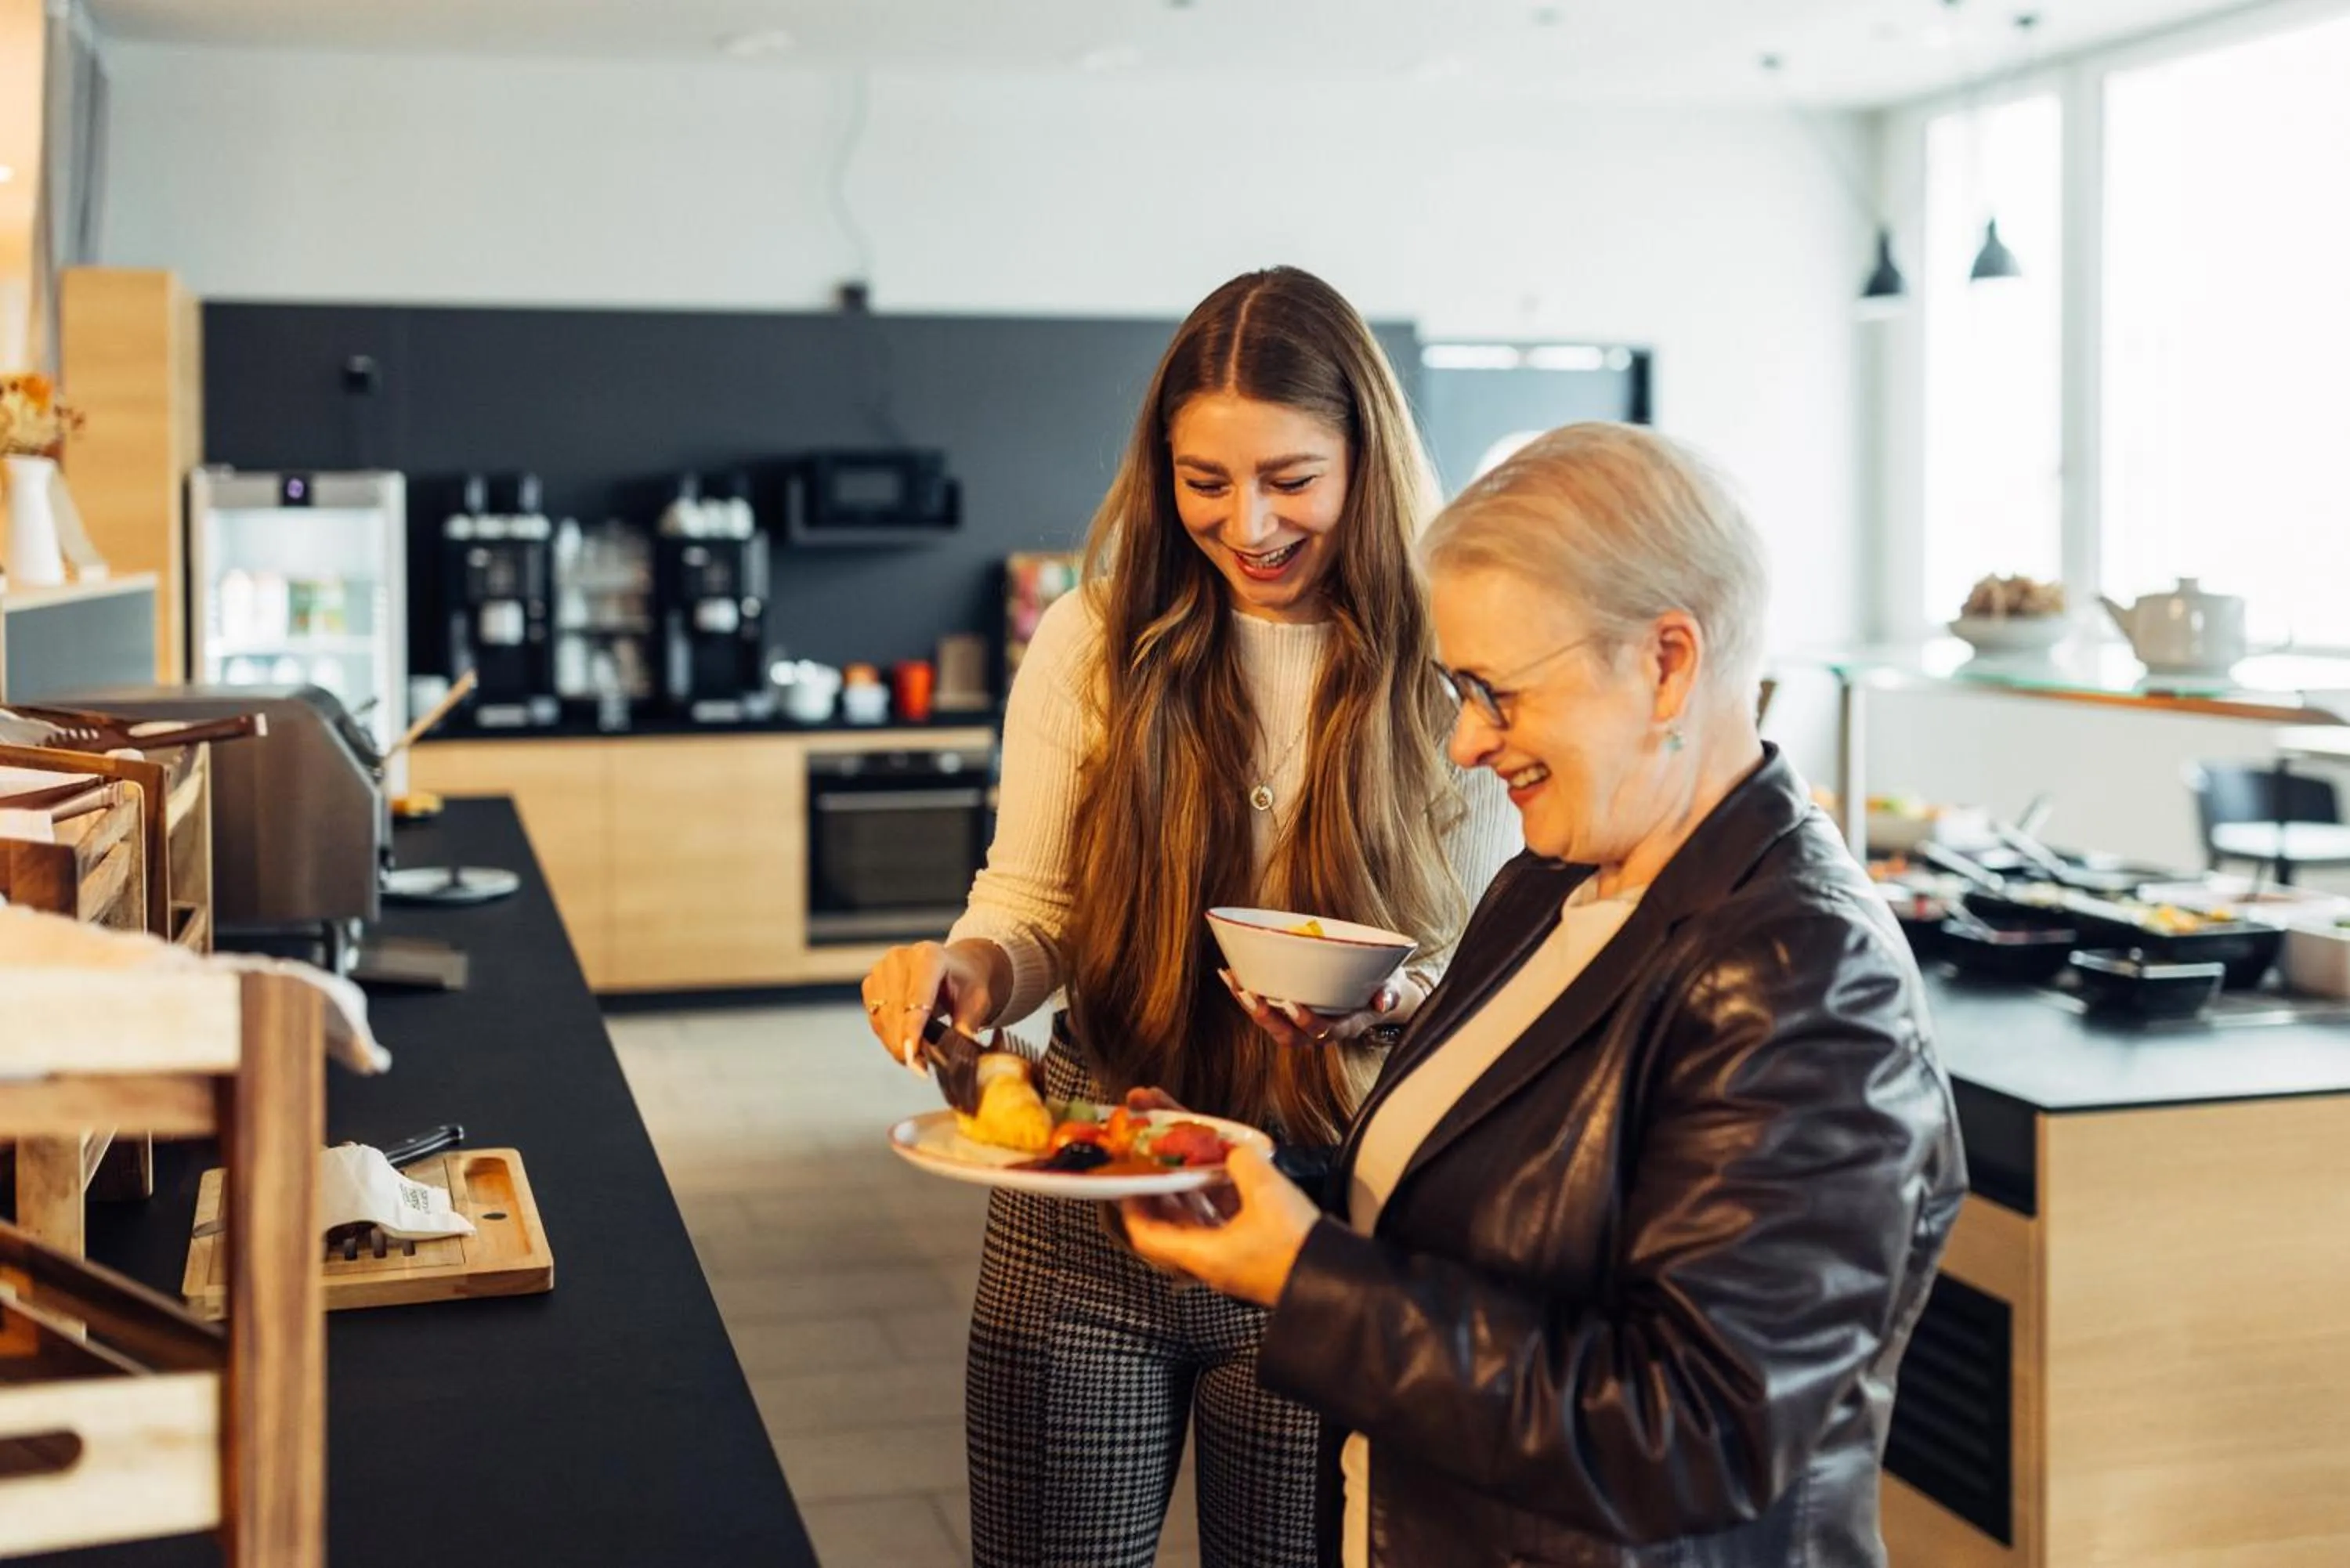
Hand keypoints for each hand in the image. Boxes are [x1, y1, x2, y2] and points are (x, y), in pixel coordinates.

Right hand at [859, 939, 1007, 1074]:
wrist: (955, 966)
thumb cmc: (968, 983)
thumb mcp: (977, 1001)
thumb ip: (967, 1024)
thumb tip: (958, 1053)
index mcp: (929, 956)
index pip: (916, 997)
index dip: (912, 1029)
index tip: (912, 1056)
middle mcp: (900, 958)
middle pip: (895, 1010)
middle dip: (906, 1044)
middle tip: (920, 1070)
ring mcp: (882, 969)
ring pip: (882, 1017)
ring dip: (896, 1044)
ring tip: (916, 1063)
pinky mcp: (872, 982)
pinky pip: (875, 1018)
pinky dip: (889, 1037)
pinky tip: (906, 1047)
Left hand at [1121, 1144, 1319, 1307]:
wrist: (1338, 1280)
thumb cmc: (1297, 1246)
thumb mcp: (1266, 1193)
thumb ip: (1241, 1161)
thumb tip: (1234, 1150)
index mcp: (1201, 1254)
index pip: (1146, 1234)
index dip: (1131, 1204)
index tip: (1124, 1175)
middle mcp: (1209, 1256)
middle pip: (1168, 1217)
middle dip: (1156, 1178)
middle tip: (1146, 1144)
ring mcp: (1230, 1251)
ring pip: (1194, 1212)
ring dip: (1183, 1179)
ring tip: (1173, 1141)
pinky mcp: (1251, 1245)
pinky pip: (1220, 1214)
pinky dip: (1212, 1188)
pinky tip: (1214, 1160)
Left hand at [1219, 967, 1409, 1048]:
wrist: (1377, 994)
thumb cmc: (1384, 987)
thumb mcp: (1392, 988)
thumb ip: (1389, 993)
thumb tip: (1383, 1001)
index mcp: (1344, 1026)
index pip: (1322, 1033)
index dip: (1306, 1022)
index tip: (1292, 1004)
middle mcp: (1319, 1031)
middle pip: (1288, 1035)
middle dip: (1266, 1018)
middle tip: (1250, 995)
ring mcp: (1302, 1023)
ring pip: (1272, 1024)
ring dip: (1250, 1005)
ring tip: (1234, 981)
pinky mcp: (1289, 1012)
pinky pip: (1265, 1008)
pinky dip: (1246, 992)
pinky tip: (1231, 972)